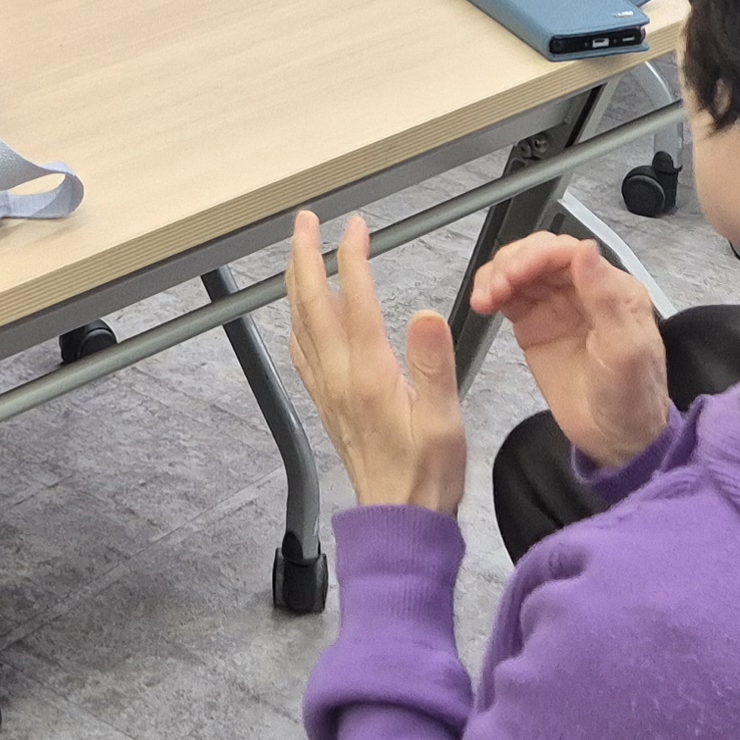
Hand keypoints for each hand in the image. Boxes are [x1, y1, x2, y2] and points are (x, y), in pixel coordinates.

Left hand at [281, 211, 468, 513]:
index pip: (354, 300)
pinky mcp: (326, 403)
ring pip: (300, 324)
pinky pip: (301, 351)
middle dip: (304, 256)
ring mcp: (327, 389)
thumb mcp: (444, 419)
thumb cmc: (428, 472)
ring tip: (297, 252)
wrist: (400, 518)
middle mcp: (339, 376)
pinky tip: (299, 316)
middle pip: (311, 304)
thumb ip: (434, 364)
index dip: (351, 257)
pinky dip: (296, 320)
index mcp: (369, 373)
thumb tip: (426, 313)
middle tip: (305, 221)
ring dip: (295, 282)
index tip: (356, 227)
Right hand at [470, 235, 672, 471]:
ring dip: (496, 275)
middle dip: (512, 263)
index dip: (537, 255)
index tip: (515, 273)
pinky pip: (508, 294)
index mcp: (613, 288)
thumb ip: (607, 299)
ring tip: (485, 299)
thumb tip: (587, 250)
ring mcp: (556, 304)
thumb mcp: (626, 351)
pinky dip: (490, 291)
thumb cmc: (630, 399)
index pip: (568, 252)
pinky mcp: (534, 323)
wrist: (614, 441)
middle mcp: (583, 288)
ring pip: (519, 269)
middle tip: (497, 288)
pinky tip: (482, 303)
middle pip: (539, 254)